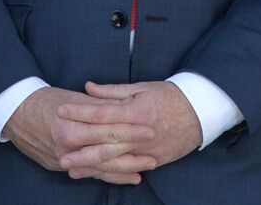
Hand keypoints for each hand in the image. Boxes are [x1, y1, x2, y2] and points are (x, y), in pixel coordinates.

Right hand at [3, 86, 156, 184]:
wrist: (15, 112)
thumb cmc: (47, 100)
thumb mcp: (75, 97)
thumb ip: (101, 105)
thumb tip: (126, 107)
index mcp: (73, 126)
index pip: (109, 131)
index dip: (131, 131)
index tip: (151, 130)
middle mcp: (67, 146)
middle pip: (105, 155)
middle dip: (131, 158)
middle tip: (153, 159)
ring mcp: (61, 159)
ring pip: (96, 169)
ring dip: (120, 172)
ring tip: (141, 173)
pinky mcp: (56, 165)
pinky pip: (84, 172)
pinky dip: (102, 176)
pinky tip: (119, 178)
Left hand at [56, 81, 201, 179]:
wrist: (202, 112)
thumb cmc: (171, 96)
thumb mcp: (143, 87)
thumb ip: (113, 91)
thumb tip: (88, 88)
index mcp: (135, 110)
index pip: (102, 112)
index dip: (79, 111)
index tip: (61, 110)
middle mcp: (138, 132)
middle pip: (103, 140)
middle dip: (78, 145)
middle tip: (57, 148)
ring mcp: (145, 148)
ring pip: (112, 158)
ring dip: (89, 163)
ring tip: (69, 167)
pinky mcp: (153, 160)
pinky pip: (127, 168)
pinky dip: (109, 172)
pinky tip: (94, 173)